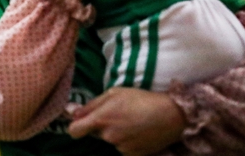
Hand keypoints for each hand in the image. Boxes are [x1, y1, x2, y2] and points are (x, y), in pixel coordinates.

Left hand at [68, 87, 184, 155]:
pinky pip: (123, 148)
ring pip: (111, 141)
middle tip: (119, 116)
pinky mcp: (133, 155)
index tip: (81, 124)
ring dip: (117, 134)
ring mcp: (121, 148)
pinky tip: (138, 132)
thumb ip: (91, 105)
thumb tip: (73, 113)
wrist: (171, 115)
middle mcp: (108, 136)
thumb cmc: (141, 99)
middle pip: (96, 134)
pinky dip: (128, 142)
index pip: (74, 131)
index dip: (75, 127)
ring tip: (132, 122)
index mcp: (101, 119)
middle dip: (102, 127)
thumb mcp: (114, 93)